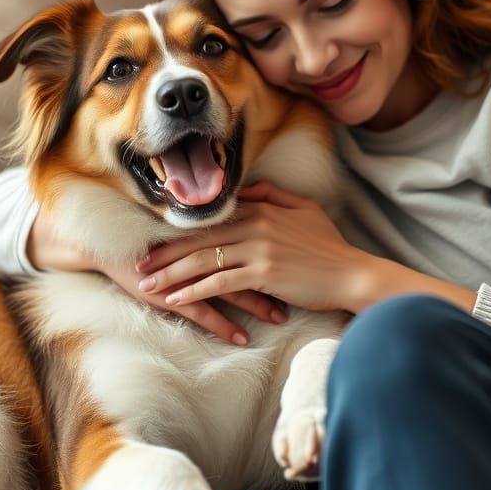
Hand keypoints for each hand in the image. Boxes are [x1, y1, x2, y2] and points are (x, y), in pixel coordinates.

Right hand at [26, 205, 285, 345]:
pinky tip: (242, 338)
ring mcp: (182, 272)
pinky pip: (200, 312)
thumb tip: (244, 214)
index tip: (302, 254)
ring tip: (280, 317)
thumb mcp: (179, 221)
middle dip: (275, 276)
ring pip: (227, 289)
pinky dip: (222, 325)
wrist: (100, 240)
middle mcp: (197, 248)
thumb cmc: (142, 229)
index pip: (248, 236)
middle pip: (245, 261)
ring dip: (255, 304)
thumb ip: (209, 219)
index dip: (276, 245)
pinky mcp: (167, 293)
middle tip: (303, 287)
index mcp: (204, 228)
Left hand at [135, 180, 383, 313]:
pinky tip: (175, 299)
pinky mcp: (263, 274)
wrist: (351, 273)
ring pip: (203, 260)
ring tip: (147, 284)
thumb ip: (273, 195)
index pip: (211, 220)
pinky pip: (219, 282)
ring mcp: (258, 249)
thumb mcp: (304, 209)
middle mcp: (255, 225)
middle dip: (165, 253)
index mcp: (261, 210)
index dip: (180, 231)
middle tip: (139, 264)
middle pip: (199, 239)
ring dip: (171, 274)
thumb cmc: (328, 246)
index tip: (155, 240)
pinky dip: (193, 291)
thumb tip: (247, 190)